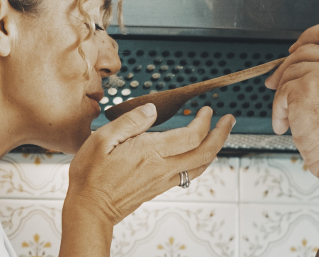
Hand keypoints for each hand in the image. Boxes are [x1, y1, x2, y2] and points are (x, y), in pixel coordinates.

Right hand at [65, 103, 235, 224]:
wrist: (89, 209)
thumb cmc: (91, 175)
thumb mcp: (102, 139)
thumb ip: (130, 122)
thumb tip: (152, 110)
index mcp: (151, 152)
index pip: (191, 136)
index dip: (204, 121)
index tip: (206, 109)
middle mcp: (162, 167)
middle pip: (205, 152)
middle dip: (221, 134)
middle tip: (228, 120)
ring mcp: (163, 180)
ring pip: (200, 165)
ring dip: (215, 148)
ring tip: (219, 135)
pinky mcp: (159, 188)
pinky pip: (189, 174)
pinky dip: (201, 161)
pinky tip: (197, 154)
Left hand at [264, 21, 318, 175]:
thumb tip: (306, 64)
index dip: (311, 35)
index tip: (297, 47)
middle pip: (305, 51)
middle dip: (287, 68)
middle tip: (276, 84)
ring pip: (290, 72)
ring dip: (283, 95)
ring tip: (290, 117)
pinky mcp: (304, 89)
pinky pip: (281, 93)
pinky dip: (278, 110)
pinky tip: (285, 125)